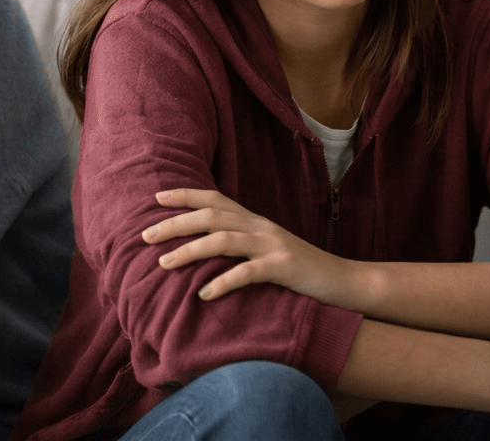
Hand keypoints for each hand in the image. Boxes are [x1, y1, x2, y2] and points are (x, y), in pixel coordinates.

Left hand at [141, 188, 354, 305]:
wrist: (343, 281)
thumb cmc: (298, 270)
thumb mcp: (265, 250)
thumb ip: (239, 243)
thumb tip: (201, 246)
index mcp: (254, 221)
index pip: (215, 199)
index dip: (185, 195)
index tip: (156, 198)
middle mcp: (260, 227)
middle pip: (211, 216)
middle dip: (175, 224)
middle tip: (145, 236)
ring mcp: (273, 245)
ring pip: (224, 239)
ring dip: (190, 250)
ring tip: (164, 264)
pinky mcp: (284, 268)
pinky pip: (248, 272)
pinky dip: (223, 282)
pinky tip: (204, 294)